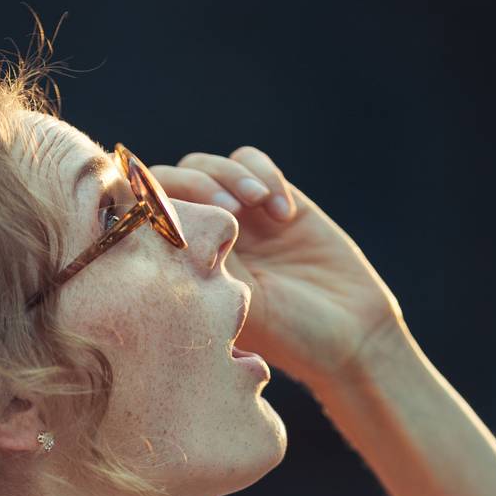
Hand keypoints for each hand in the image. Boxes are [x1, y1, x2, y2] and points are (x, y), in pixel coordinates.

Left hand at [147, 147, 405, 388]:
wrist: (349, 334)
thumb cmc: (289, 335)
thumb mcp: (234, 306)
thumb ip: (199, 264)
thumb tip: (165, 224)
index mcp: (182, 265)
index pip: (146, 214)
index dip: (154, 201)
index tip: (178, 214)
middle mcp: (204, 237)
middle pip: (172, 178)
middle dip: (197, 183)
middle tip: (230, 211)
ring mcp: (239, 217)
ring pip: (210, 164)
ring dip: (231, 175)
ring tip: (258, 206)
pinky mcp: (273, 201)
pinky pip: (250, 160)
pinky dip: (264, 174)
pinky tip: (284, 213)